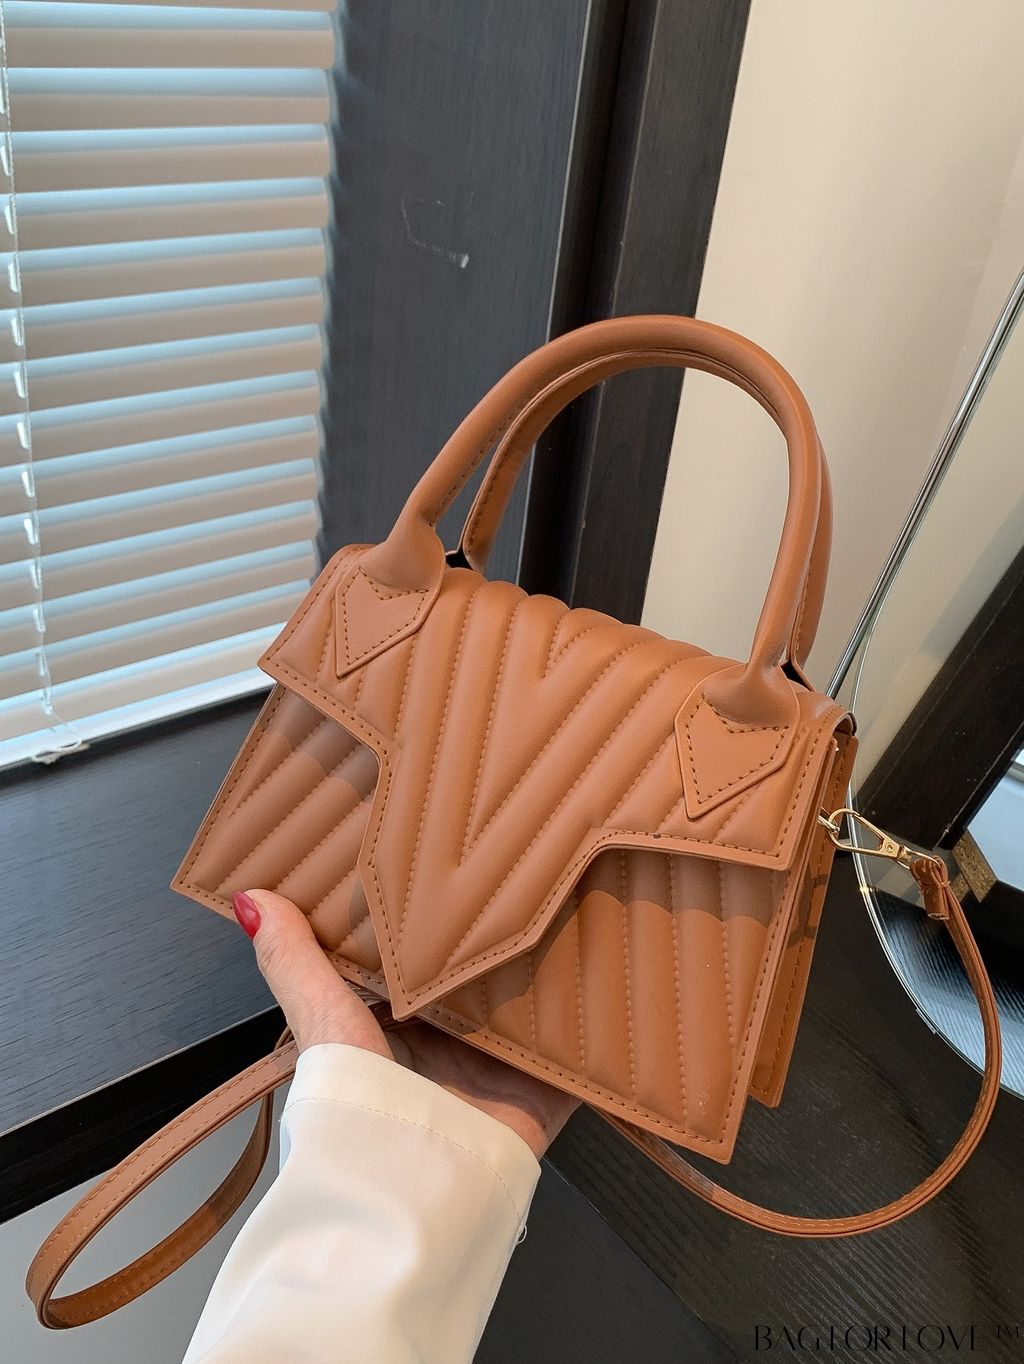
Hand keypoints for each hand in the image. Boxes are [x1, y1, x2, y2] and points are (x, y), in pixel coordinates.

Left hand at [232, 890, 577, 1158]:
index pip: (421, 956)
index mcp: (397, 1023)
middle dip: (502, 934)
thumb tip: (249, 896)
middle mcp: (449, 1042)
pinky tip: (608, 968)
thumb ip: (293, 962)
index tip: (451, 857)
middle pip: (483, 976)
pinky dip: (590, 1020)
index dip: (434, 914)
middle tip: (527, 868)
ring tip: (575, 899)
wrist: (408, 1193)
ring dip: (549, 966)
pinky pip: (574, 1050)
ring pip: (531, 1002)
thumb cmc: (357, 1110)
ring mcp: (498, 1068)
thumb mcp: (324, 1022)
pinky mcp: (542, 1093)